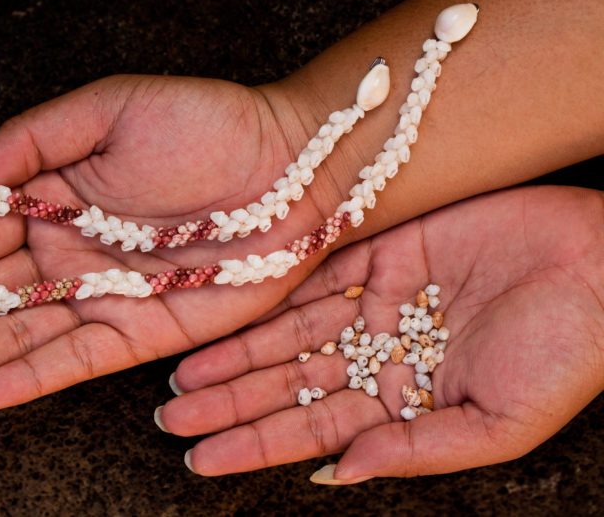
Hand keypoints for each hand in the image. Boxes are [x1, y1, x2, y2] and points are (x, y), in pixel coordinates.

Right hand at [0, 74, 355, 409]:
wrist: (293, 165)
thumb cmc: (206, 124)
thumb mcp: (109, 108)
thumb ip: (30, 141)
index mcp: (52, 194)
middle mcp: (69, 251)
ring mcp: (104, 293)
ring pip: (17, 335)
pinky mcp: (146, 329)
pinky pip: (77, 358)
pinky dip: (28, 377)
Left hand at [158, 186, 603, 480]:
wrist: (602, 265)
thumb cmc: (567, 352)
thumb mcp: (497, 423)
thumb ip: (414, 451)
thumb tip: (336, 476)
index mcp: (402, 403)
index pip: (310, 429)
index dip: (254, 445)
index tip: (200, 459)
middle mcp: (378, 354)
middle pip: (285, 383)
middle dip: (228, 402)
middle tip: (170, 414)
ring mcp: (376, 304)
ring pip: (287, 333)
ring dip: (235, 354)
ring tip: (183, 375)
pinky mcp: (380, 254)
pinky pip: (314, 277)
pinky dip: (271, 295)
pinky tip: (228, 312)